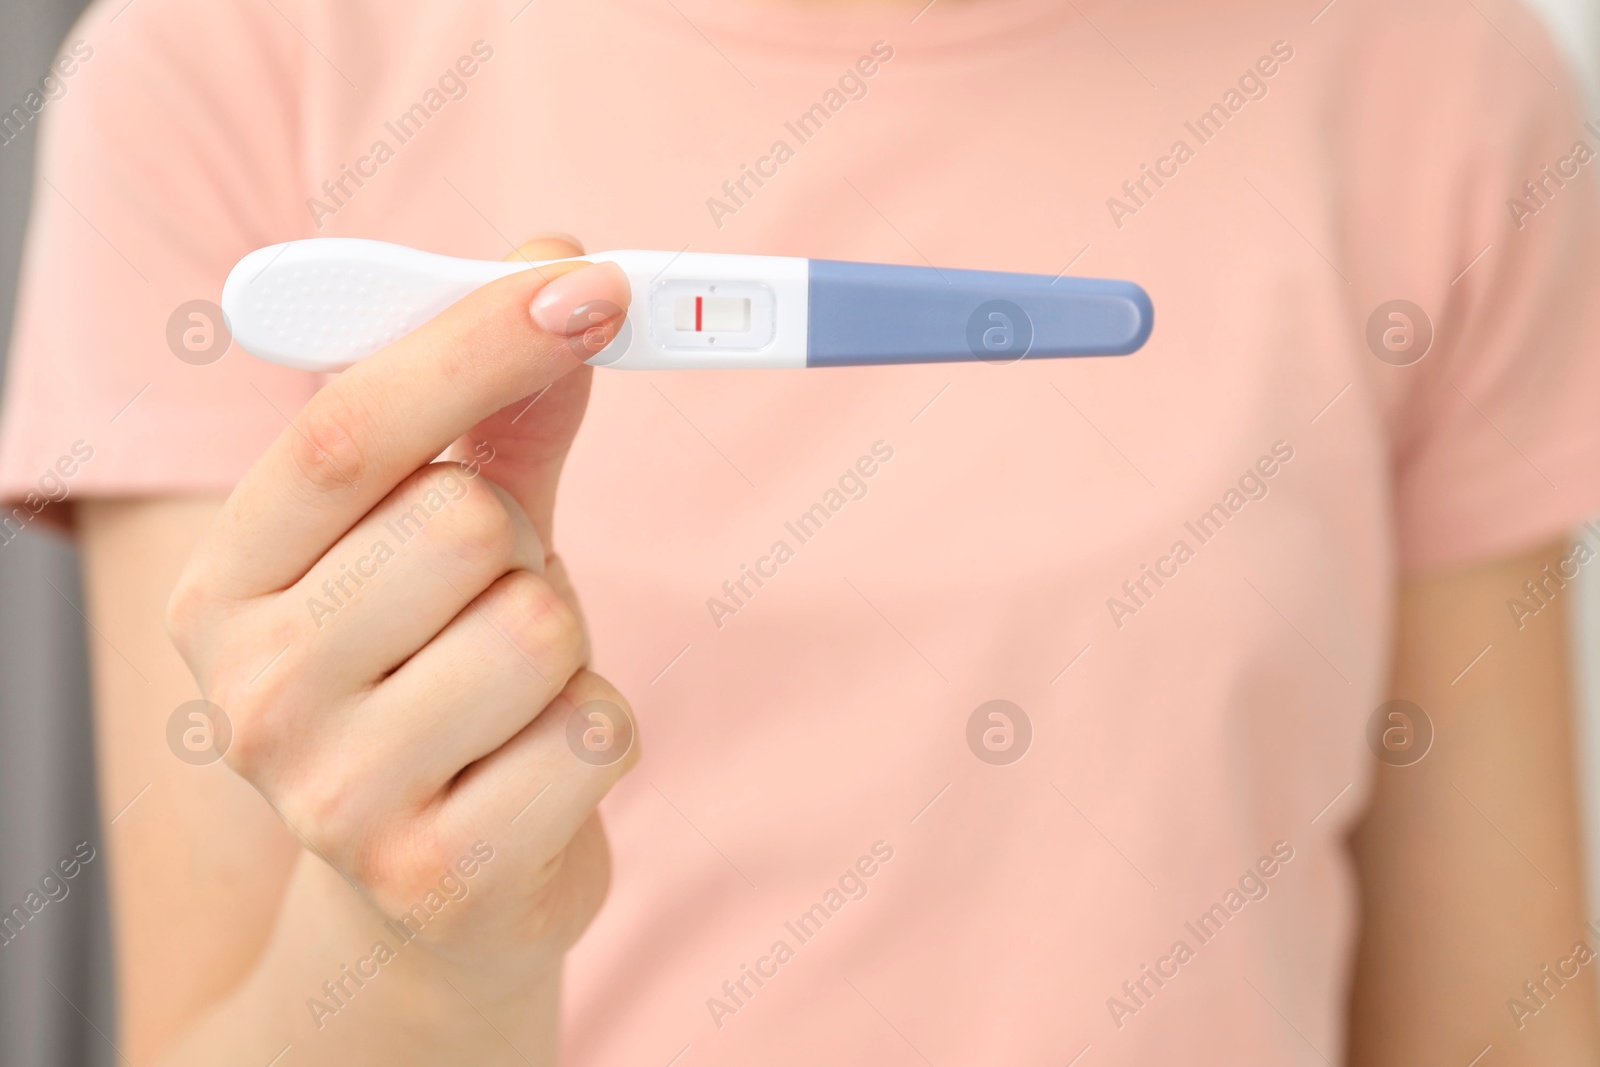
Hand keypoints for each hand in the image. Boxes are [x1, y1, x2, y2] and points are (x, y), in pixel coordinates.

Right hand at [165, 237, 637, 1009]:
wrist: (430, 888)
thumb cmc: (439, 678)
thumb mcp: (447, 537)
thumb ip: (497, 412)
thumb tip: (562, 272)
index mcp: (226, 584)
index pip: (345, 432)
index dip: (476, 341)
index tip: (588, 282)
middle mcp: (252, 691)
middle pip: (463, 522)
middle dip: (521, 545)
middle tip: (491, 600)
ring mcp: (332, 796)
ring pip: (542, 625)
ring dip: (565, 647)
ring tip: (511, 695)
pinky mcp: (433, 873)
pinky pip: (596, 731)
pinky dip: (598, 733)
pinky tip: (536, 772)